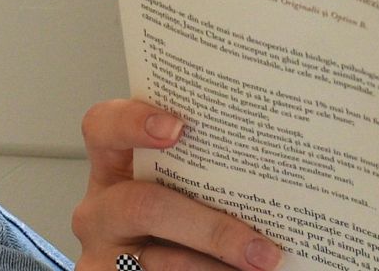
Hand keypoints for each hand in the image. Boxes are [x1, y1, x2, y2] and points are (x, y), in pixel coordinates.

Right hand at [71, 99, 284, 270]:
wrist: (152, 267)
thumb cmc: (173, 218)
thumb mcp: (177, 187)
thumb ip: (203, 170)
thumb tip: (277, 165)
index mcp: (115, 167)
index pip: (104, 127)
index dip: (134, 121)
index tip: (178, 128)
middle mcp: (101, 209)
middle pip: (145, 206)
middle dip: (212, 229)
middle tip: (260, 248)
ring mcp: (102, 254)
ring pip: (160, 261)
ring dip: (218, 266)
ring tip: (263, 265)